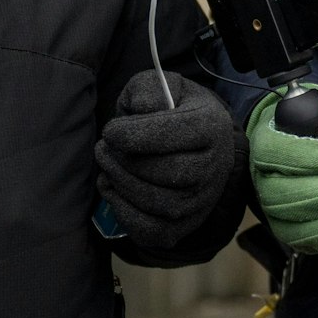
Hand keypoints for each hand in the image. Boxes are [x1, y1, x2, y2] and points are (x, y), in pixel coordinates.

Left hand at [94, 72, 239, 248]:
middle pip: (167, 172)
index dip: (135, 134)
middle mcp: (215, 166)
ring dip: (122, 185)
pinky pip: (154, 230)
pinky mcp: (187, 224)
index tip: (110, 131)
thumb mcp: (162, 86)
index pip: (176, 133)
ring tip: (106, 166)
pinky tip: (113, 190)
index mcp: (212, 126)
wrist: (195, 143)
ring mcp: (203, 199)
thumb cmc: (173, 111)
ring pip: (159, 203)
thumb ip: (149, 89)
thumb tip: (141, 109)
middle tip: (102, 149)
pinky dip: (126, 213)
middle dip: (124, 162)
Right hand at [247, 84, 317, 254]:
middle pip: (276, 195)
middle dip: (317, 196)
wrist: (299, 144)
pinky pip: (298, 242)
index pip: (272, 151)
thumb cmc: (312, 128)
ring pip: (284, 225)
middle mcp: (262, 177)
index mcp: (267, 142)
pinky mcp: (284, 226)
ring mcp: (270, 205)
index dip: (304, 157)